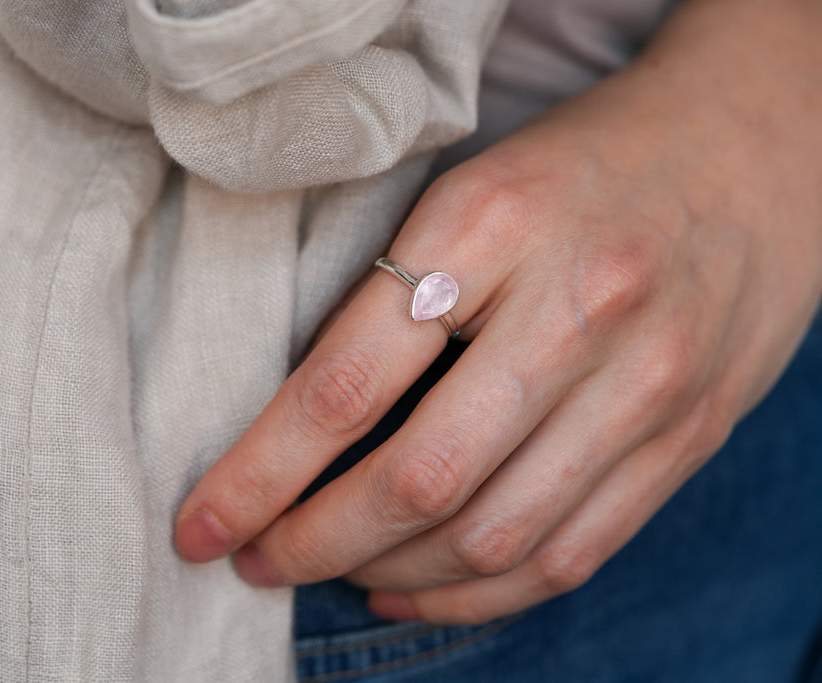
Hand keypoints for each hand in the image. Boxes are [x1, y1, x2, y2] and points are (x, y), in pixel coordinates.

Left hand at [174, 0, 821, 623]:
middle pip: (417, 480)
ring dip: (387, 574)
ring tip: (327, 572)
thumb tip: (297, 423)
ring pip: (491, 538)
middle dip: (312, 543)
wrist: (751, 149)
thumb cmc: (583, 167)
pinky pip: (568, 555)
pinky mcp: (685, 439)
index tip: (202, 524)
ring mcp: (643, 385)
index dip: (259, 475)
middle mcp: (575, 310)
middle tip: (254, 560)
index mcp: (493, 227)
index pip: (347, 385)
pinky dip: (477, 596)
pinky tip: (413, 586)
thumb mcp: (471, 192)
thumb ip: (394, 298)